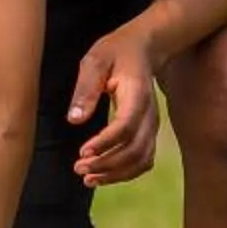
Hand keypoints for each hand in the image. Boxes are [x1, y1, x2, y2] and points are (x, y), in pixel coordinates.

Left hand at [69, 26, 158, 186]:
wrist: (142, 49)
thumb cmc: (114, 53)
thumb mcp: (95, 61)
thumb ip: (86, 89)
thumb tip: (74, 119)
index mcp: (137, 94)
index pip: (125, 126)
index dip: (105, 143)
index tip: (82, 152)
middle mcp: (150, 114)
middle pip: (135, 149)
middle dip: (107, 164)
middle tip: (79, 169)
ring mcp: (152, 125)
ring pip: (141, 159)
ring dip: (115, 173)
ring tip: (88, 178)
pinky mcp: (149, 132)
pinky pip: (143, 160)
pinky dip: (125, 173)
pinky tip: (103, 176)